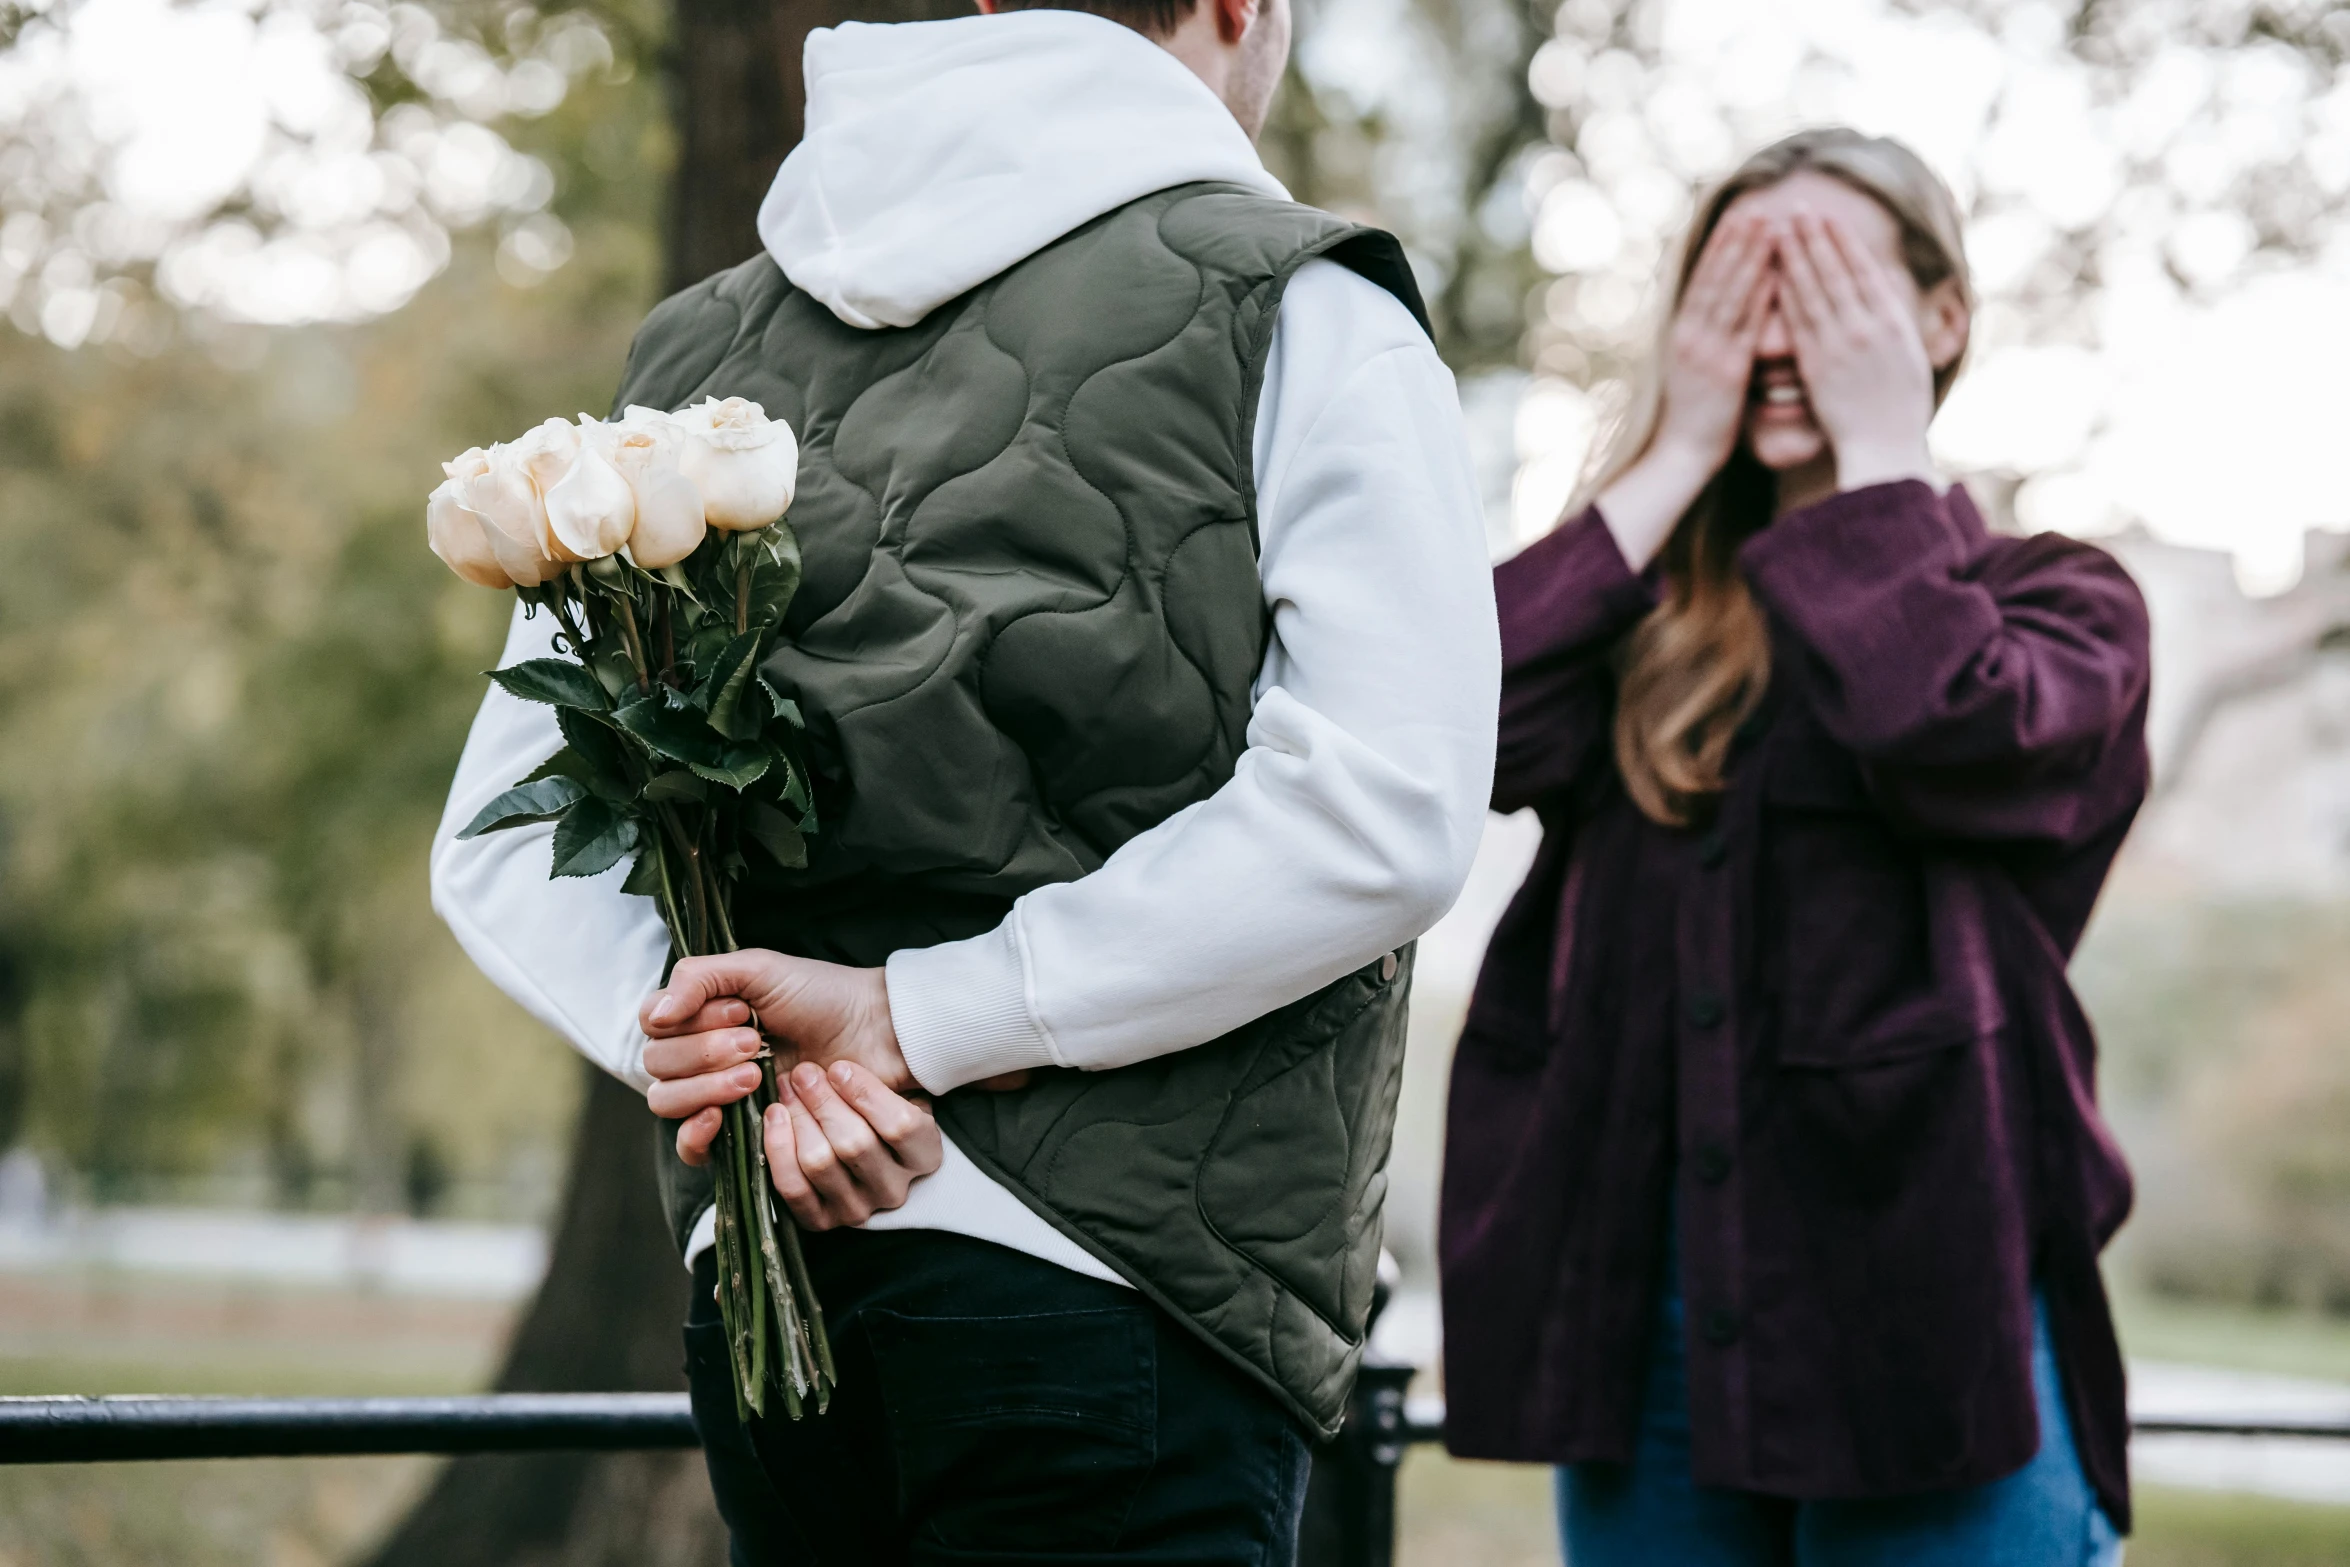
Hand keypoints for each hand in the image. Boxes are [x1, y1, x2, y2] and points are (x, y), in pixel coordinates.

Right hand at [640, 950, 910, 1166]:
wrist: (872, 1035)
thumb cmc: (820, 996)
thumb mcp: (759, 969)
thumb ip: (699, 978)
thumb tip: (655, 1017)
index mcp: (698, 1015)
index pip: (652, 1024)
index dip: (688, 1020)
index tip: (741, 1011)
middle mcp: (698, 1056)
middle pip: (657, 1065)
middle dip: (705, 1051)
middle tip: (756, 1042)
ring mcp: (714, 1096)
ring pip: (667, 1102)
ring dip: (706, 1085)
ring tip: (757, 1073)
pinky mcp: (736, 1133)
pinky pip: (689, 1149)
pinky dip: (695, 1133)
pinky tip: (721, 1116)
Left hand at [763, 1059, 943, 1229]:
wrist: (848, 1139)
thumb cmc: (870, 1103)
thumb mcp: (894, 1086)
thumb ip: (890, 1070)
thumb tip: (857, 1053)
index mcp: (925, 1155)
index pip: (901, 1127)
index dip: (865, 1093)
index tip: (838, 1067)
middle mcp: (895, 1189)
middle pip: (855, 1144)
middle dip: (822, 1100)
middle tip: (803, 1071)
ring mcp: (857, 1210)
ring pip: (820, 1163)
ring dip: (797, 1118)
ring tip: (787, 1088)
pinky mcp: (820, 1220)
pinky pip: (793, 1187)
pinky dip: (778, 1147)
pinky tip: (774, 1116)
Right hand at [1596, 213, 1776, 567]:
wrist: (1681, 455)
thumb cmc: (1693, 416)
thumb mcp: (1692, 370)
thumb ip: (1706, 338)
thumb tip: (1721, 312)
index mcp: (1682, 333)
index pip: (1703, 279)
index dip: (1722, 246)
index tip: (1739, 216)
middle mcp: (1691, 336)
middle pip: (1716, 278)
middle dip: (1737, 241)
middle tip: (1758, 206)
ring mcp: (1706, 351)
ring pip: (1730, 294)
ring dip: (1749, 257)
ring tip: (1769, 226)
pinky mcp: (1725, 371)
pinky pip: (1745, 326)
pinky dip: (1759, 296)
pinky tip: (1776, 272)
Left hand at [1776, 211, 1935, 492]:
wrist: (1886, 448)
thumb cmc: (1900, 409)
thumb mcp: (1911, 357)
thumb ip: (1895, 320)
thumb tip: (1886, 290)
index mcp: (1894, 321)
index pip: (1864, 270)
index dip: (1843, 240)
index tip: (1827, 216)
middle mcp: (1869, 326)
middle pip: (1836, 271)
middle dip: (1815, 236)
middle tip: (1797, 206)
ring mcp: (1842, 344)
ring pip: (1814, 289)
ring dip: (1795, 255)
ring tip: (1780, 227)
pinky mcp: (1818, 364)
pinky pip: (1798, 321)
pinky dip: (1785, 293)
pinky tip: (1771, 273)